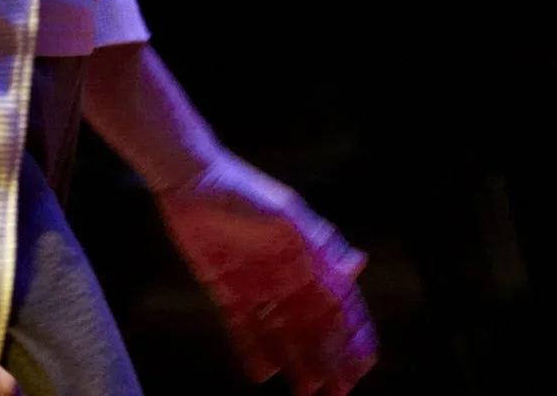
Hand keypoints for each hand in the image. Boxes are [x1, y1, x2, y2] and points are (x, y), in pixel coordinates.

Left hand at [157, 168, 376, 394]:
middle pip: (314, 327)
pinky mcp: (228, 290)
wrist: (191, 181)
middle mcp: (287, 277)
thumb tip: (359, 266)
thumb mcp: (286, 217)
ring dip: (296, 361)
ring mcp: (258, 286)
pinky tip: (262, 374)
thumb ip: (319, 246)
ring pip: (282, 334)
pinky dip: (252, 350)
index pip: (340, 303)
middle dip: (329, 359)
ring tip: (305, 391)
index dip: (354, 334)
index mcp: (308, 258)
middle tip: (337, 392)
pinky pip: (243, 329)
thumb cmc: (245, 192)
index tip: (364, 365)